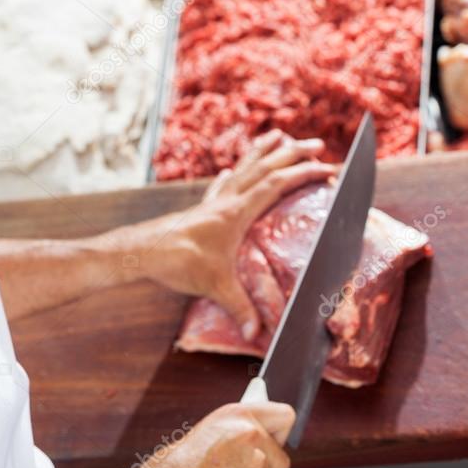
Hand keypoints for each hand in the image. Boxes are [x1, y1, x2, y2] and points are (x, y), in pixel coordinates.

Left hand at [132, 131, 336, 339]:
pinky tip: (228, 170)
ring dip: (263, 152)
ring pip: (243, 169)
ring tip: (279, 135)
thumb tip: (258, 333)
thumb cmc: (177, 262)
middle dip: (292, 154)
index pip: (275, 184)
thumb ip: (240, 307)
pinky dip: (230, 176)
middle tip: (317, 144)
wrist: (140, 252)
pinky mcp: (198, 211)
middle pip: (264, 168)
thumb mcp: (214, 285)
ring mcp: (211, 203)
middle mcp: (225, 201)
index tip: (327, 169)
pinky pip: (220, 186)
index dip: (302, 174)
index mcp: (235, 212)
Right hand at [140, 401, 294, 467]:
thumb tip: (266, 404)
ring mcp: (255, 462)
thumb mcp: (215, 429)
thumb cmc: (189, 459)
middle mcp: (250, 433)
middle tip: (240, 466)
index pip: (286, 416)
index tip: (274, 438)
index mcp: (238, 413)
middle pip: (282, 456)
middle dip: (267, 465)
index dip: (279, 431)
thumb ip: (243, 423)